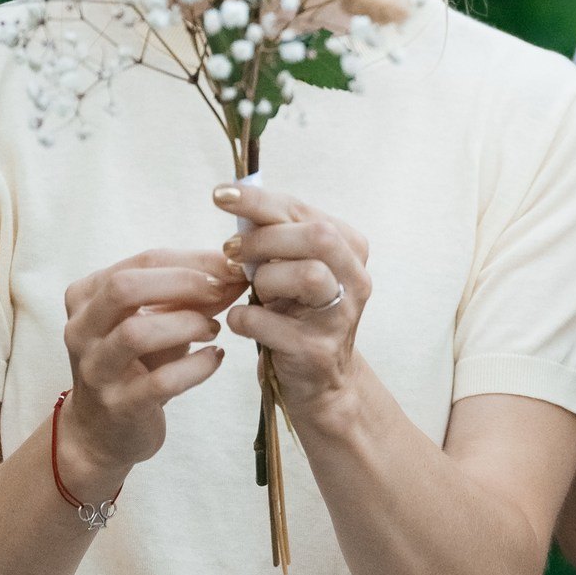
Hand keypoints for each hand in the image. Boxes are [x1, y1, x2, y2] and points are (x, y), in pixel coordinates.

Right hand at [59, 248, 248, 498]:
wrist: (102, 432)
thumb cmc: (135, 364)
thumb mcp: (156, 320)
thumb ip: (191, 295)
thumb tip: (237, 272)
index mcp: (86, 297)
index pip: (142, 262)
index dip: (193, 260)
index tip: (232, 266)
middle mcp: (81, 330)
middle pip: (124, 288)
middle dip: (183, 283)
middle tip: (221, 291)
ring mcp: (96, 369)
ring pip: (137, 333)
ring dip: (187, 324)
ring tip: (213, 329)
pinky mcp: (118, 405)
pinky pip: (161, 381)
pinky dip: (196, 366)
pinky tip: (214, 358)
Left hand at [217, 181, 372, 412]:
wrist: (318, 380)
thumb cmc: (297, 313)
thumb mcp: (292, 267)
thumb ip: (274, 235)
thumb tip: (232, 199)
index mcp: (350, 248)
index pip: (304, 210)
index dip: (259, 200)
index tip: (219, 194)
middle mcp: (355, 280)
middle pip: (317, 237)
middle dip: (264, 238)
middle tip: (231, 250)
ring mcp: (341, 316)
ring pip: (307, 275)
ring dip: (264, 279)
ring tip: (251, 290)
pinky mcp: (317, 350)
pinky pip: (271, 322)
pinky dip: (245, 318)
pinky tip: (242, 321)